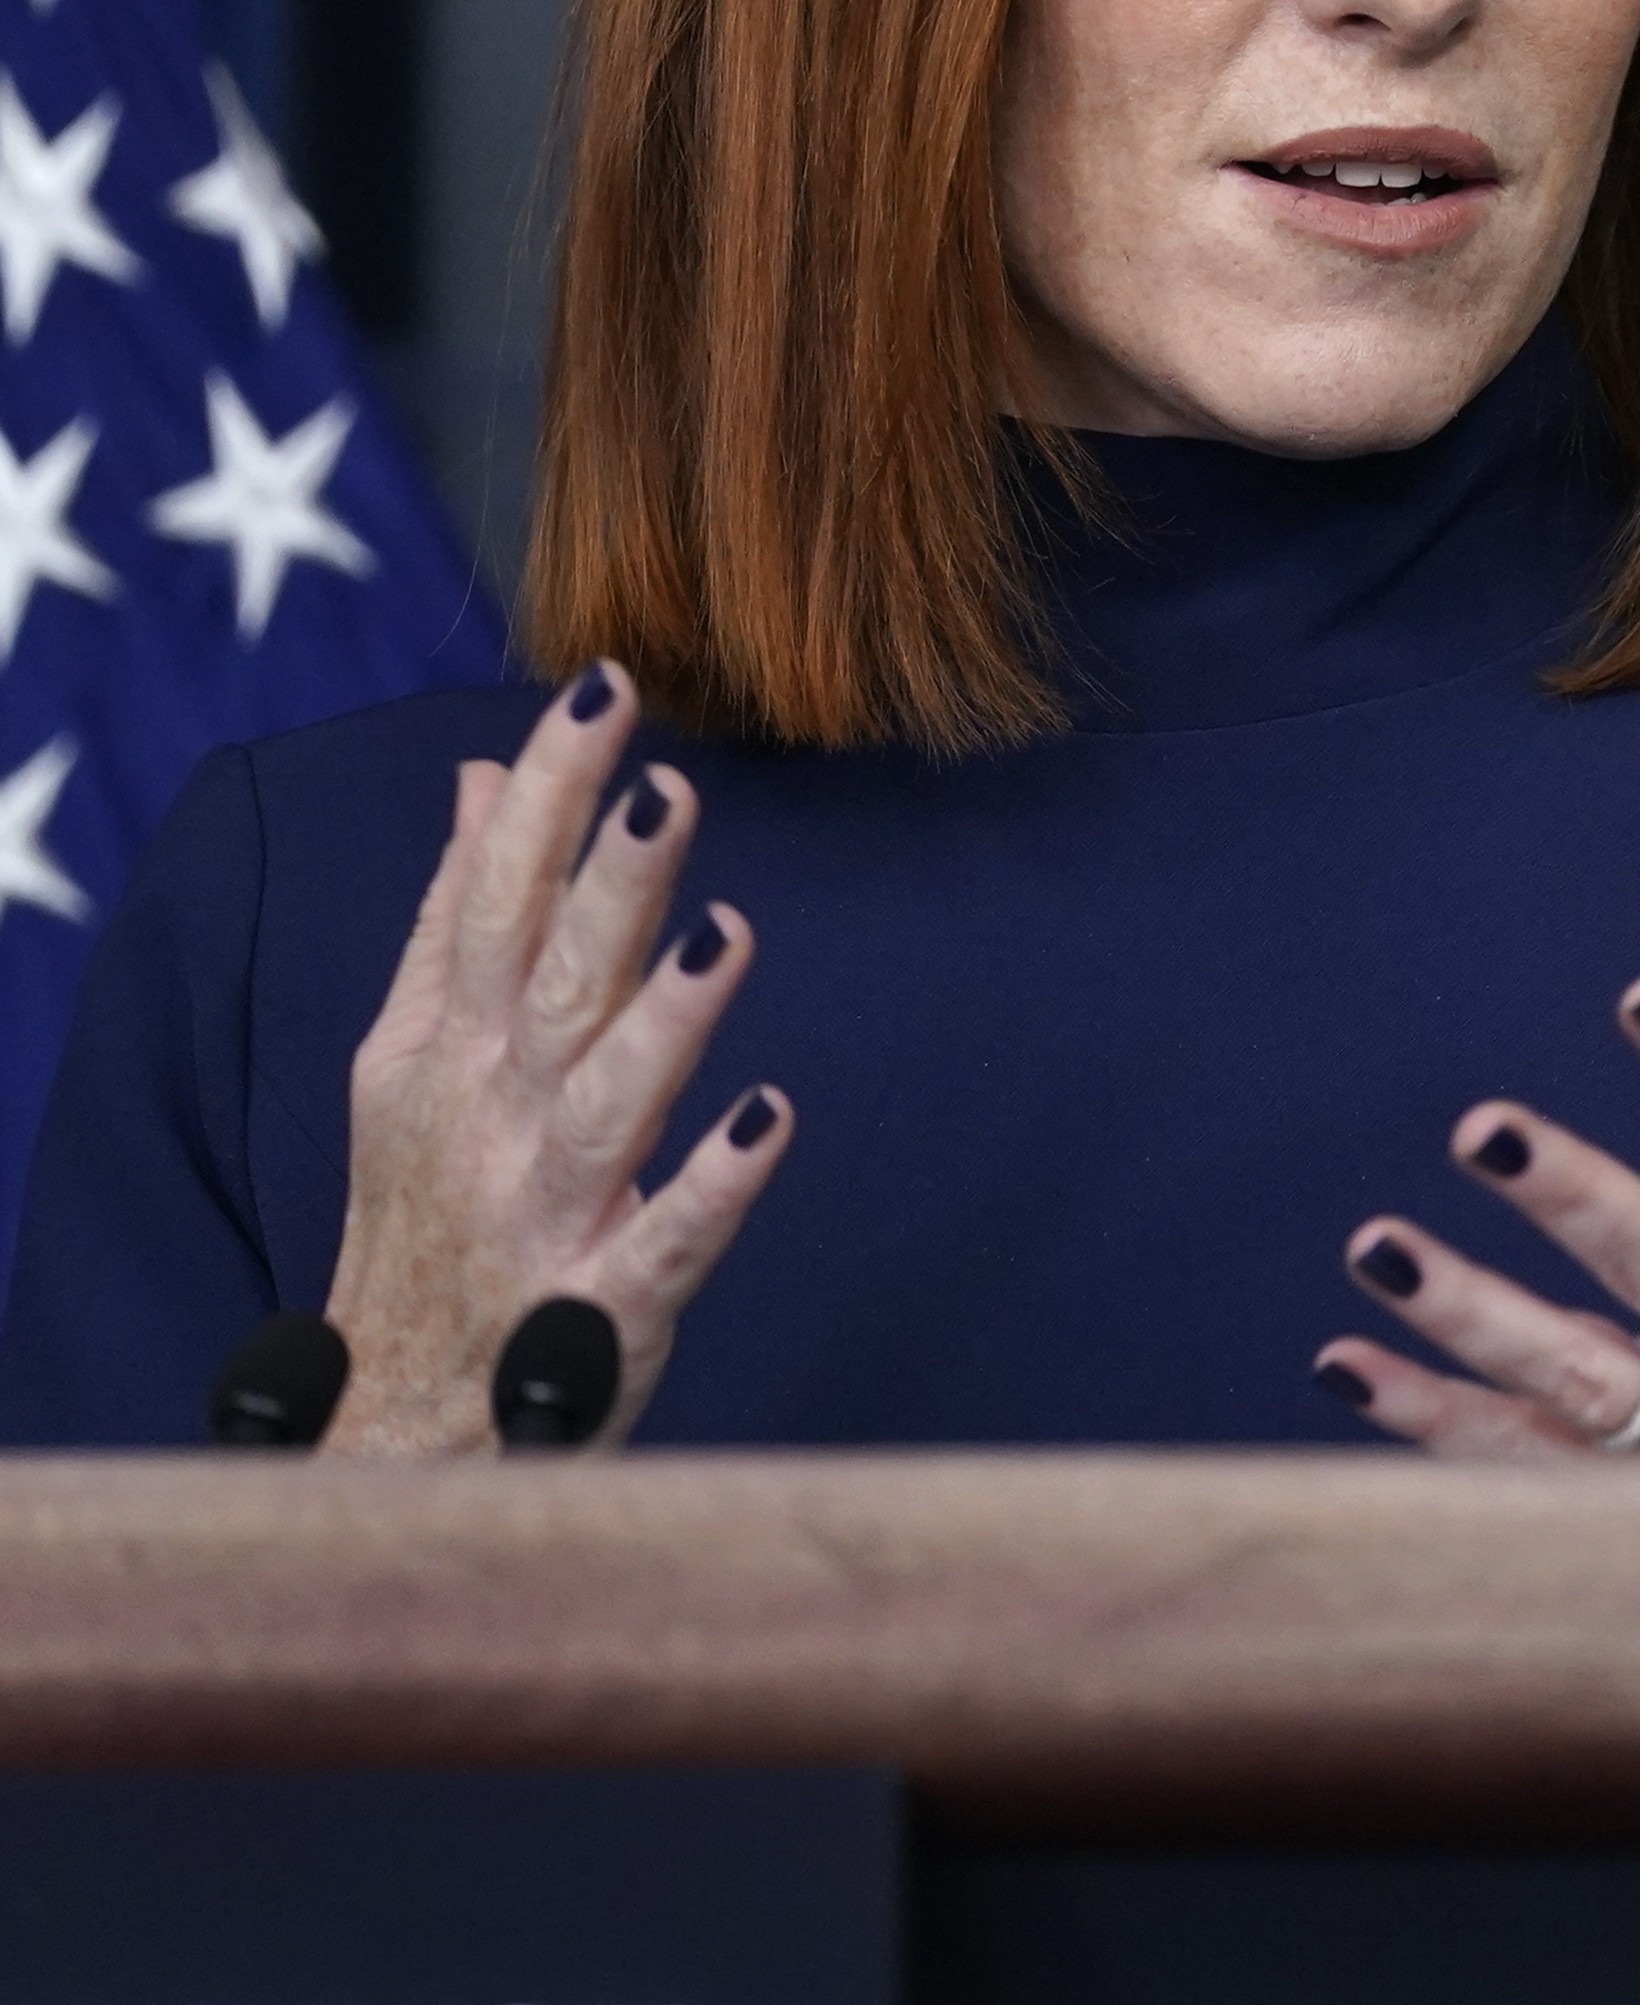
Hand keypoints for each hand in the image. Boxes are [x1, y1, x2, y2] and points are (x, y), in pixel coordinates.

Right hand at [318, 664, 790, 1454]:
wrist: (391, 1429)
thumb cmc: (424, 1217)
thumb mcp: (414, 1059)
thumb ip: (457, 918)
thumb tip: (492, 778)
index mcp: (445, 1050)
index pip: (493, 897)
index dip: (551, 792)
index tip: (605, 686)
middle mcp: (487, 1120)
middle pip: (553, 983)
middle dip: (605, 883)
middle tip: (665, 782)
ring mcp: (540, 1217)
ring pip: (606, 1106)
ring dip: (663, 1022)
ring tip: (726, 931)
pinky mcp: (598, 1310)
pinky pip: (664, 1245)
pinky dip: (712, 1188)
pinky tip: (771, 1121)